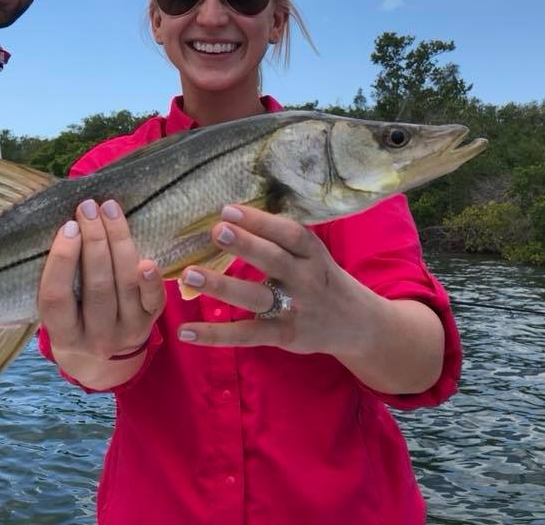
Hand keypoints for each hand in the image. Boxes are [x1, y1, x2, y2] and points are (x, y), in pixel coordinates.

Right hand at [38, 199, 164, 384]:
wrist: (103, 361)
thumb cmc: (73, 322)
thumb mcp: (58, 314)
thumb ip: (58, 282)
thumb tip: (68, 227)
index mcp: (64, 335)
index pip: (57, 297)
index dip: (62, 260)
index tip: (68, 226)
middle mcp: (96, 338)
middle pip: (97, 286)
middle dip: (94, 241)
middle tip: (88, 207)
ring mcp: (127, 332)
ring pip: (125, 284)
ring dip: (119, 242)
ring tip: (110, 210)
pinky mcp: (150, 323)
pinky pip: (154, 299)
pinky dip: (151, 279)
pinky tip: (147, 256)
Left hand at [176, 204, 446, 393]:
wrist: (357, 325)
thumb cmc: (322, 279)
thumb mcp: (313, 255)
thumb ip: (282, 240)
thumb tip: (231, 216)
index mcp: (312, 254)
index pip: (289, 234)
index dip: (259, 221)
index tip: (228, 209)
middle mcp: (305, 279)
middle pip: (274, 260)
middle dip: (245, 245)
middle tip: (216, 231)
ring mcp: (294, 309)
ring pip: (255, 297)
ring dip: (222, 286)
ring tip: (190, 274)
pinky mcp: (283, 335)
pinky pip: (245, 335)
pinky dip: (215, 334)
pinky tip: (186, 331)